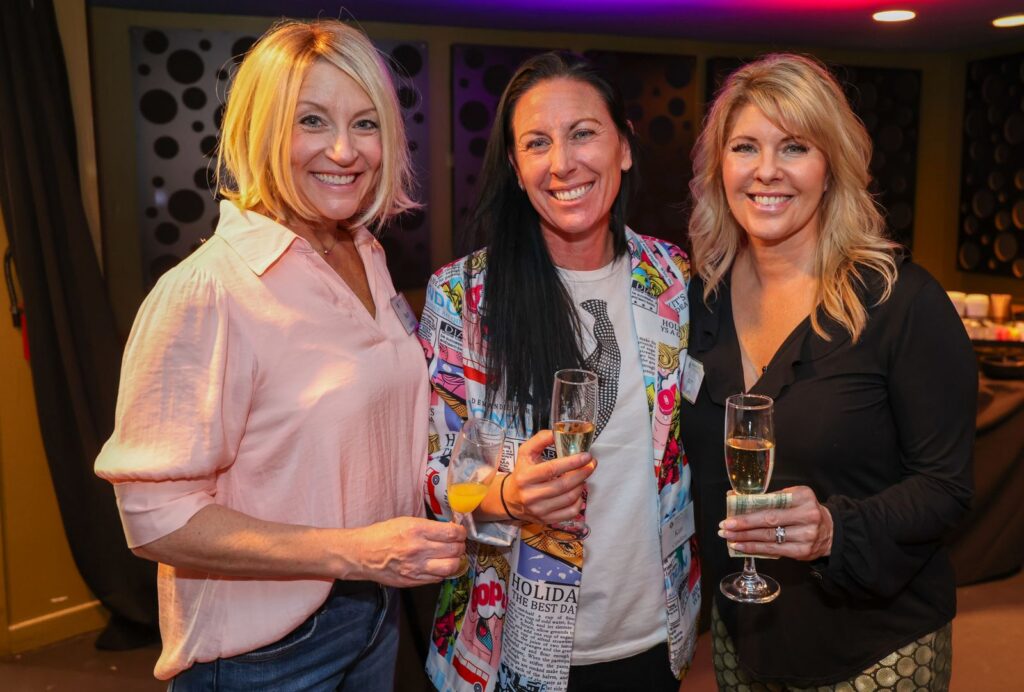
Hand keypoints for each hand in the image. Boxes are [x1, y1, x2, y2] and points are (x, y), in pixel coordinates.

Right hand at [347, 517, 466, 586]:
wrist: (362, 554)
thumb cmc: (382, 534)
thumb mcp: (406, 522)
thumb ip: (428, 527)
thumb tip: (449, 530)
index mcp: (417, 530)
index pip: (452, 533)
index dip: (461, 533)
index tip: (460, 532)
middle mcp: (419, 549)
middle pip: (455, 550)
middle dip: (460, 546)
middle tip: (457, 544)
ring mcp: (416, 567)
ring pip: (451, 567)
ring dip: (455, 561)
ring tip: (451, 556)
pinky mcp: (413, 581)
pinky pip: (438, 579)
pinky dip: (443, 572)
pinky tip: (438, 566)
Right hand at [503, 430, 595, 524]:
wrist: (511, 499)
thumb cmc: (523, 472)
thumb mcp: (525, 453)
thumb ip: (540, 440)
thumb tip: (557, 432)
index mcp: (525, 477)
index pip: (552, 469)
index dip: (571, 462)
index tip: (586, 456)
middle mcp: (530, 496)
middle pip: (563, 485)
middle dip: (582, 473)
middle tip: (592, 464)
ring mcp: (539, 510)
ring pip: (568, 498)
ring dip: (581, 485)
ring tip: (583, 476)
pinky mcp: (546, 520)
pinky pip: (570, 512)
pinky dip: (579, 501)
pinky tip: (578, 492)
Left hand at [718, 486, 832, 560]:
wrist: (830, 531)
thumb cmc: (806, 511)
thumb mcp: (795, 497)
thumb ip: (771, 497)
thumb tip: (738, 499)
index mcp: (803, 496)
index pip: (772, 501)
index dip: (751, 508)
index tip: (732, 511)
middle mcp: (807, 515)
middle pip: (769, 520)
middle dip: (743, 524)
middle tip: (725, 526)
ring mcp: (806, 535)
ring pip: (769, 537)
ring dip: (745, 538)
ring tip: (728, 537)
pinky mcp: (802, 551)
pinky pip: (774, 550)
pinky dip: (754, 548)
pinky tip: (741, 547)